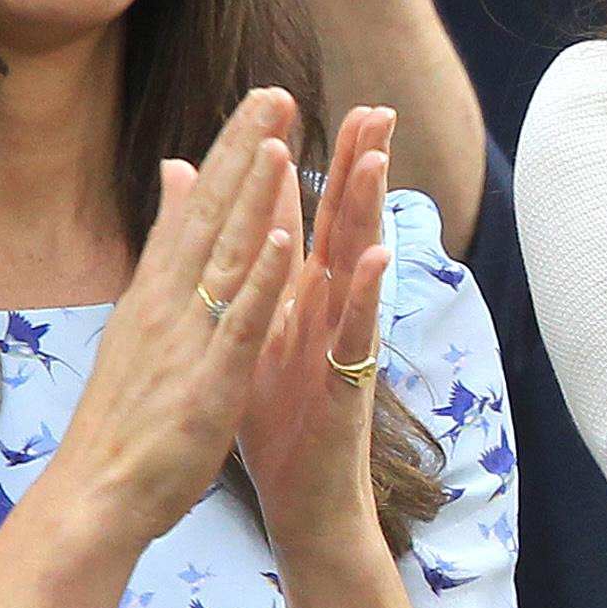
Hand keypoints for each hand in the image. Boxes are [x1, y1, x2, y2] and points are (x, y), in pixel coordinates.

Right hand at [48, 90, 299, 546]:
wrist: (96, 494)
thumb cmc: (124, 418)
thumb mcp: (139, 328)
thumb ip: (161, 262)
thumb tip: (166, 203)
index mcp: (155, 292)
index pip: (195, 207)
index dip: (228, 152)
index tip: (259, 101)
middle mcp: (167, 303)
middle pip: (210, 215)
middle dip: (244, 152)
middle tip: (276, 92)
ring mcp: (187, 339)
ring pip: (226, 258)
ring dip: (253, 198)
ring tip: (280, 139)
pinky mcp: (209, 382)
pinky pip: (240, 323)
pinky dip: (262, 282)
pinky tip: (287, 241)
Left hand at [236, 107, 395, 563]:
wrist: (304, 502)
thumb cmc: (279, 421)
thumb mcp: (252, 334)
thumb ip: (245, 275)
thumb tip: (229, 230)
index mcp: (305, 299)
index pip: (312, 219)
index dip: (314, 162)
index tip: (320, 105)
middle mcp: (333, 314)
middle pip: (348, 228)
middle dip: (360, 168)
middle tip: (375, 108)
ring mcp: (347, 347)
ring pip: (362, 270)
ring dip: (369, 214)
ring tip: (378, 159)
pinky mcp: (349, 387)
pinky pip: (359, 336)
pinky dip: (366, 297)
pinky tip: (374, 260)